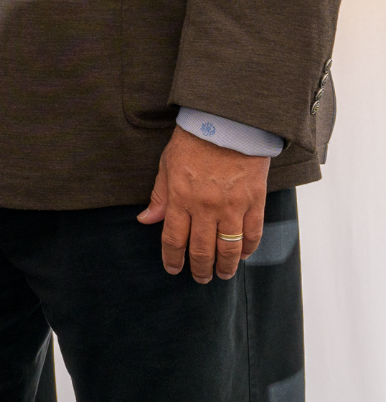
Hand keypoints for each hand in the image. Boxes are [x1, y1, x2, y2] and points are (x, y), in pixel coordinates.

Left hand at [137, 125, 269, 281]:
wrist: (228, 123)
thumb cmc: (193, 141)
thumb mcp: (167, 165)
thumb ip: (159, 196)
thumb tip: (146, 220)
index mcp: (180, 198)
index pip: (174, 239)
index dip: (173, 259)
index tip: (173, 269)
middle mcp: (206, 207)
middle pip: (202, 250)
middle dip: (200, 269)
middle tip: (200, 278)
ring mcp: (232, 207)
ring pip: (229, 249)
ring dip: (225, 267)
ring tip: (221, 275)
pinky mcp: (255, 202)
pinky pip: (252, 234)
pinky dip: (247, 250)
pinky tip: (242, 256)